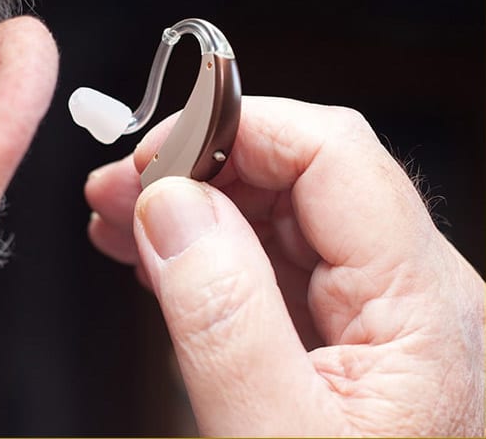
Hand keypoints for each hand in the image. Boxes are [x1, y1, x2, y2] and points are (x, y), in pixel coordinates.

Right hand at [85, 96, 483, 435]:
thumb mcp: (272, 436)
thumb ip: (222, 314)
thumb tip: (170, 204)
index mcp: (421, 305)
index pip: (333, 154)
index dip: (237, 131)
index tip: (153, 152)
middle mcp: (410, 291)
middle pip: (303, 172)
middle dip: (200, 163)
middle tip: (118, 183)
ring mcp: (375, 310)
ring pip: (278, 211)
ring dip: (194, 201)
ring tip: (118, 213)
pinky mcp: (339, 331)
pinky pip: (269, 259)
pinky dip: (206, 245)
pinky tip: (154, 250)